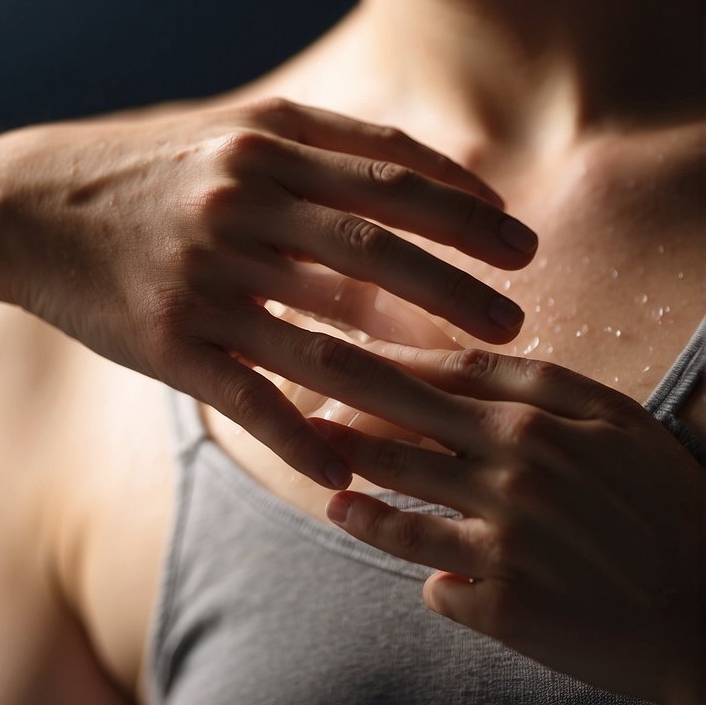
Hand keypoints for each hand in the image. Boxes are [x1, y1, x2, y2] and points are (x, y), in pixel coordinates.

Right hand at [0, 97, 537, 488]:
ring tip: (457, 403)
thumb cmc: (142, 170)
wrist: (25, 206)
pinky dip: (302, 439)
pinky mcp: (164, 341)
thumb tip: (421, 186)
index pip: (390, 176)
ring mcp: (200, 277)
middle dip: (458, 288)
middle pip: (373, 249)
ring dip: (402, 379)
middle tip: (518, 320)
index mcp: (260, 144)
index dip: (466, 212)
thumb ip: (320, 148)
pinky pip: (250, 399)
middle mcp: (235, 205)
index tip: (519, 245)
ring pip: (322, 339)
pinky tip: (344, 469)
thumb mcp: (227, 134)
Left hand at [321, 346, 704, 702]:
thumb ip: (536, 383)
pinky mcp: (504, 606)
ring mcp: (505, 541)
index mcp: (537, 421)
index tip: (332, 355)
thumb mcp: (617, 420)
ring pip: (395, 509)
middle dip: (335, 419)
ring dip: (350, 497)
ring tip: (329, 493)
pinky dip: (425, 575)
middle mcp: (512, 472)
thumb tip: (448, 368)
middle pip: (395, 434)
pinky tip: (415, 568)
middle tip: (295, 416)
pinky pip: (436, 584)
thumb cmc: (666, 503)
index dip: (374, 364)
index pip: (432, 377)